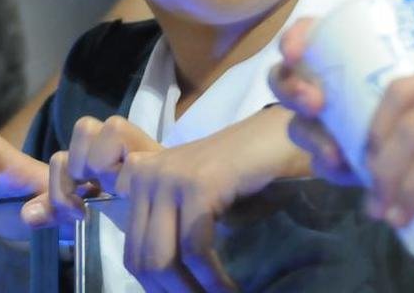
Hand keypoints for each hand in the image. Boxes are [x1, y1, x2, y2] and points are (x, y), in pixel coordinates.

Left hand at [59, 110, 299, 291]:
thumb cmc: (245, 174)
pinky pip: (194, 248)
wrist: (279, 136)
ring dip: (193, 292)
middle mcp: (147, 176)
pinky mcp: (197, 183)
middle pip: (144, 260)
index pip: (134, 254)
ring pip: (163, 259)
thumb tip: (167, 286)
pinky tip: (231, 290)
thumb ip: (174, 231)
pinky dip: (212, 279)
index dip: (157, 290)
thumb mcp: (197, 201)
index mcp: (141, 181)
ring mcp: (170, 177)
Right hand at [269, 8, 413, 185]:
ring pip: (299, 126)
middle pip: (287, 82)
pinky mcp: (343, 156)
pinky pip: (323, 164)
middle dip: (293, 90)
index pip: (306, 35)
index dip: (293, 40)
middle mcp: (329, 81)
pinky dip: (331, 168)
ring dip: (311, 136)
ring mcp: (331, 121)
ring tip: (334, 150)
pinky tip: (349, 173)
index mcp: (347, 45)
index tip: (297, 51)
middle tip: (316, 102)